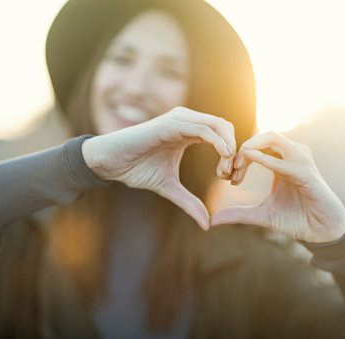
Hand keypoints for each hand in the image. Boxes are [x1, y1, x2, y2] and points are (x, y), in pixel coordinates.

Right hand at [81, 107, 235, 229]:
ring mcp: (178, 119)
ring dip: (228, 147)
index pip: (221, 134)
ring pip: (218, 124)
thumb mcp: (169, 188)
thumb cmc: (136, 169)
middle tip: (228, 175)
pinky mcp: (170, 123)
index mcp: (188, 131)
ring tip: (224, 170)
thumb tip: (207, 225)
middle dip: (233, 150)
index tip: (227, 178)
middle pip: (224, 126)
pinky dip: (217, 142)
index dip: (230, 154)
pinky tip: (222, 157)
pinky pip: (202, 128)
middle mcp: (186, 120)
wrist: (111, 162)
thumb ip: (189, 202)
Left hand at [211, 131, 344, 242]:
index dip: (236, 157)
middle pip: (262, 136)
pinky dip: (265, 159)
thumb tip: (212, 220)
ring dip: (250, 148)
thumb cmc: (296, 219)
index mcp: (280, 161)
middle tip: (227, 168)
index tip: (224, 176)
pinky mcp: (308, 174)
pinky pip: (285, 161)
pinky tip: (248, 158)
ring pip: (273, 138)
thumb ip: (238, 214)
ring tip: (235, 164)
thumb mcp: (260, 215)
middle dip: (240, 148)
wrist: (322, 233)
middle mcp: (291, 156)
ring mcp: (301, 161)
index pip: (254, 146)